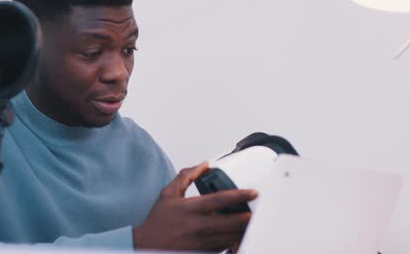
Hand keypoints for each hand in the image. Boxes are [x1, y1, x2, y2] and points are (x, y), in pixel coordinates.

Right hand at [133, 162, 257, 251]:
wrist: (146, 246)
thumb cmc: (158, 221)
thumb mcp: (168, 194)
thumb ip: (186, 177)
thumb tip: (204, 164)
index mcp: (190, 209)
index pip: (219, 200)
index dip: (239, 195)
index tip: (254, 192)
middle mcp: (198, 226)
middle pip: (232, 222)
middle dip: (249, 216)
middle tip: (262, 210)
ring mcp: (203, 242)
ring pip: (232, 236)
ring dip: (245, 229)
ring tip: (255, 221)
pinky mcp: (205, 253)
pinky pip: (226, 247)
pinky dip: (236, 240)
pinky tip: (241, 233)